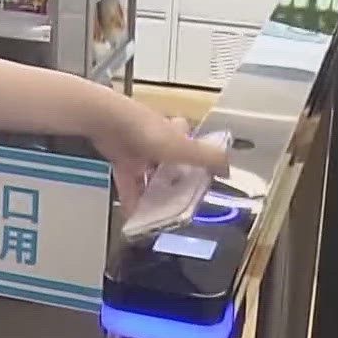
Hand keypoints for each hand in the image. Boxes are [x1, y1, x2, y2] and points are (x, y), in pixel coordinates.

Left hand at [97, 109, 227, 208]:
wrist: (108, 121)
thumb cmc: (148, 132)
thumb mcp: (185, 147)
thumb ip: (210, 158)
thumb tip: (230, 169)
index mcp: (176, 131)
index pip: (191, 143)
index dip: (196, 158)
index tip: (200, 179)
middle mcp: (157, 136)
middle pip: (169, 159)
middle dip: (173, 179)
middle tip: (178, 202)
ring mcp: (136, 146)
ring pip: (148, 172)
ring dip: (153, 192)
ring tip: (158, 215)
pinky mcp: (118, 157)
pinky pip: (128, 181)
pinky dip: (132, 198)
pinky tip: (134, 216)